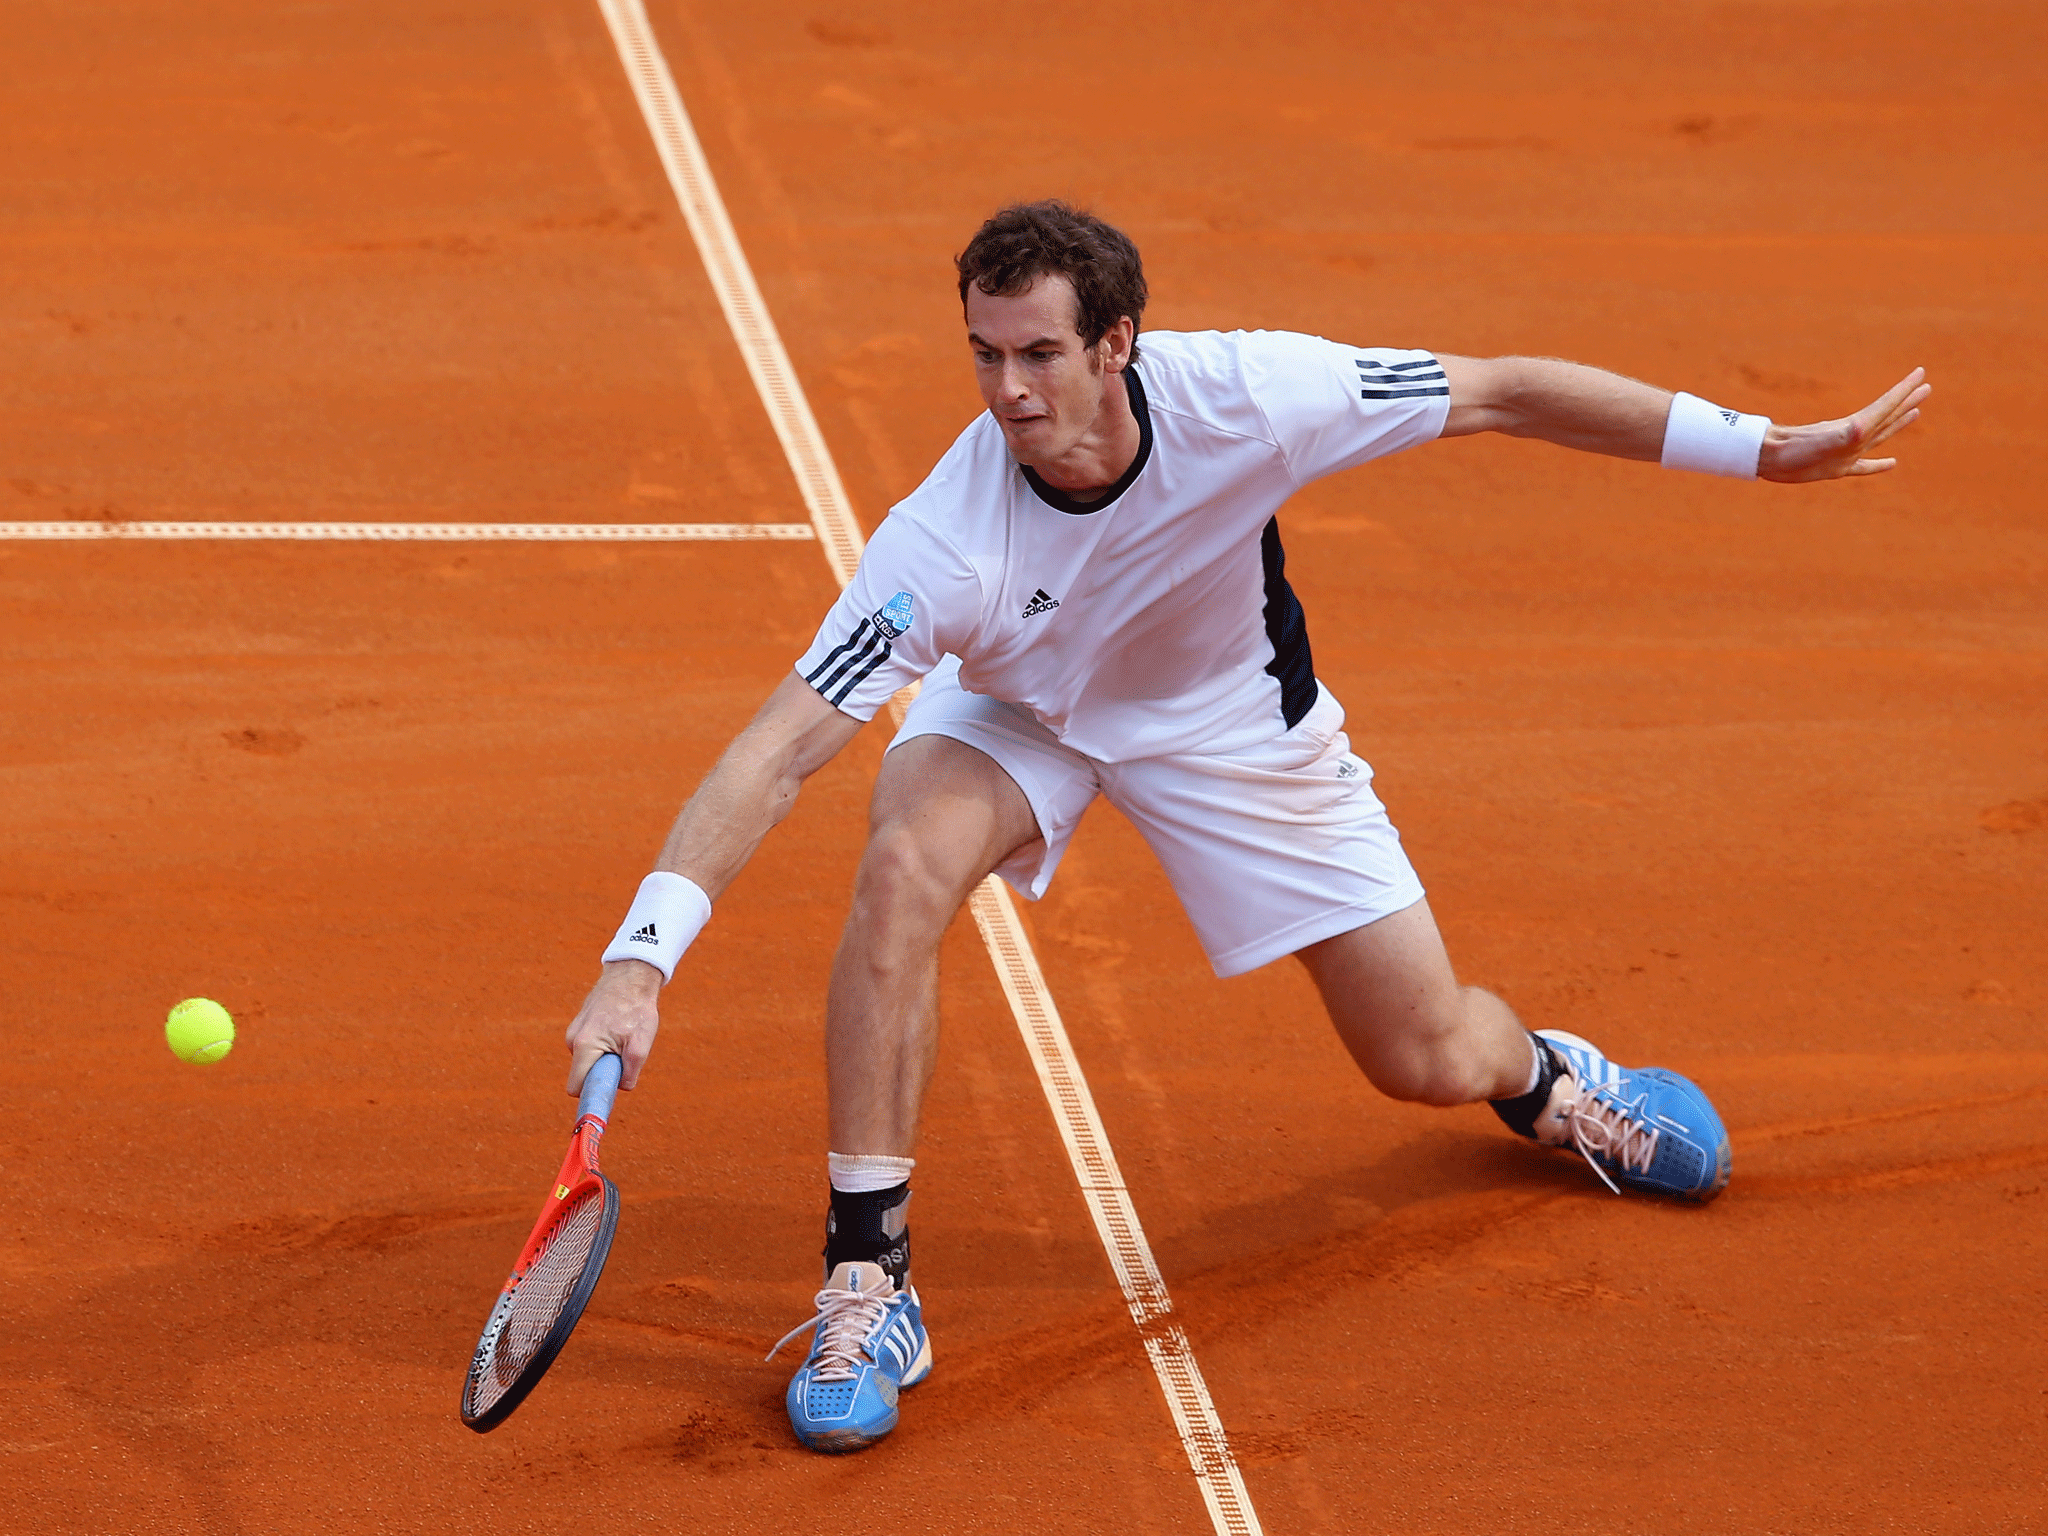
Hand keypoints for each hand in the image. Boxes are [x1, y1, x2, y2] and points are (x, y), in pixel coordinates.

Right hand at [565, 959, 663, 1093]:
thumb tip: (621, 1086)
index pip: (576, 1086)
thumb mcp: (640, 1044)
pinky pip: (591, 1046)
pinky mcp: (580, 1024)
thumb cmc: (636, 1009)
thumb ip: (629, 1071)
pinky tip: (617, 1029)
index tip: (605, 1097)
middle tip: (623, 1058)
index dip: (591, 1094)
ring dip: (605, 1057)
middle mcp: (573, 1040)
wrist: (631, 976)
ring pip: (589, 1059)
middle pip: (584, 1074)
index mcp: (584, 1046)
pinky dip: (604, 1045)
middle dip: (602, 1073)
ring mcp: (574, 1031)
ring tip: (623, 1038)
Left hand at [1759, 368, 1929, 482]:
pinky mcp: (1837, 468)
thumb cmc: (1794, 450)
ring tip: (1915, 412)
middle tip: (1926, 386)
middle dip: (1907, 401)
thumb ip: (1843, 435)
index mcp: (1856, 427)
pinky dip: (1879, 465)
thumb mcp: (1823, 442)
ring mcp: (1847, 452)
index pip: (1886, 404)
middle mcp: (1855, 436)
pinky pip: (1865, 466)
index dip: (1904, 390)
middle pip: (1888, 415)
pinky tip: (1891, 463)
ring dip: (1898, 424)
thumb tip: (1861, 427)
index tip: (1920, 372)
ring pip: (1881, 435)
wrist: (1769, 458)